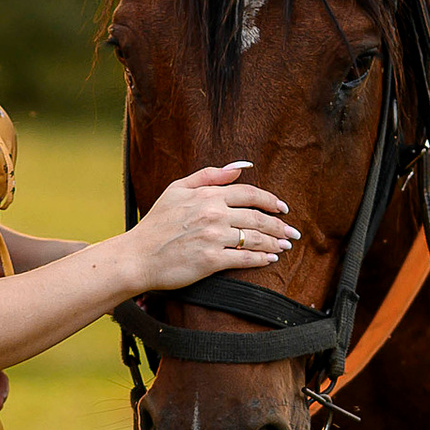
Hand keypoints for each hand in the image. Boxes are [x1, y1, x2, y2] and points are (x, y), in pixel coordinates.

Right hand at [125, 162, 299, 295]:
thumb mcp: (176, 189)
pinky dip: (261, 259)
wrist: (137, 256)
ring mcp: (213, 238)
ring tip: (285, 246)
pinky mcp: (211, 261)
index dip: (270, 200)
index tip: (282, 208)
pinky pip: (244, 259)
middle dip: (279, 225)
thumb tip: (239, 167)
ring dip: (274, 243)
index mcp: (207, 195)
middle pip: (257, 218)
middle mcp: (213, 214)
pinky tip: (270, 259)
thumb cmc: (155, 223)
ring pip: (255, 239)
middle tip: (292, 232)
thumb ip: (208, 175)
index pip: (249, 194)